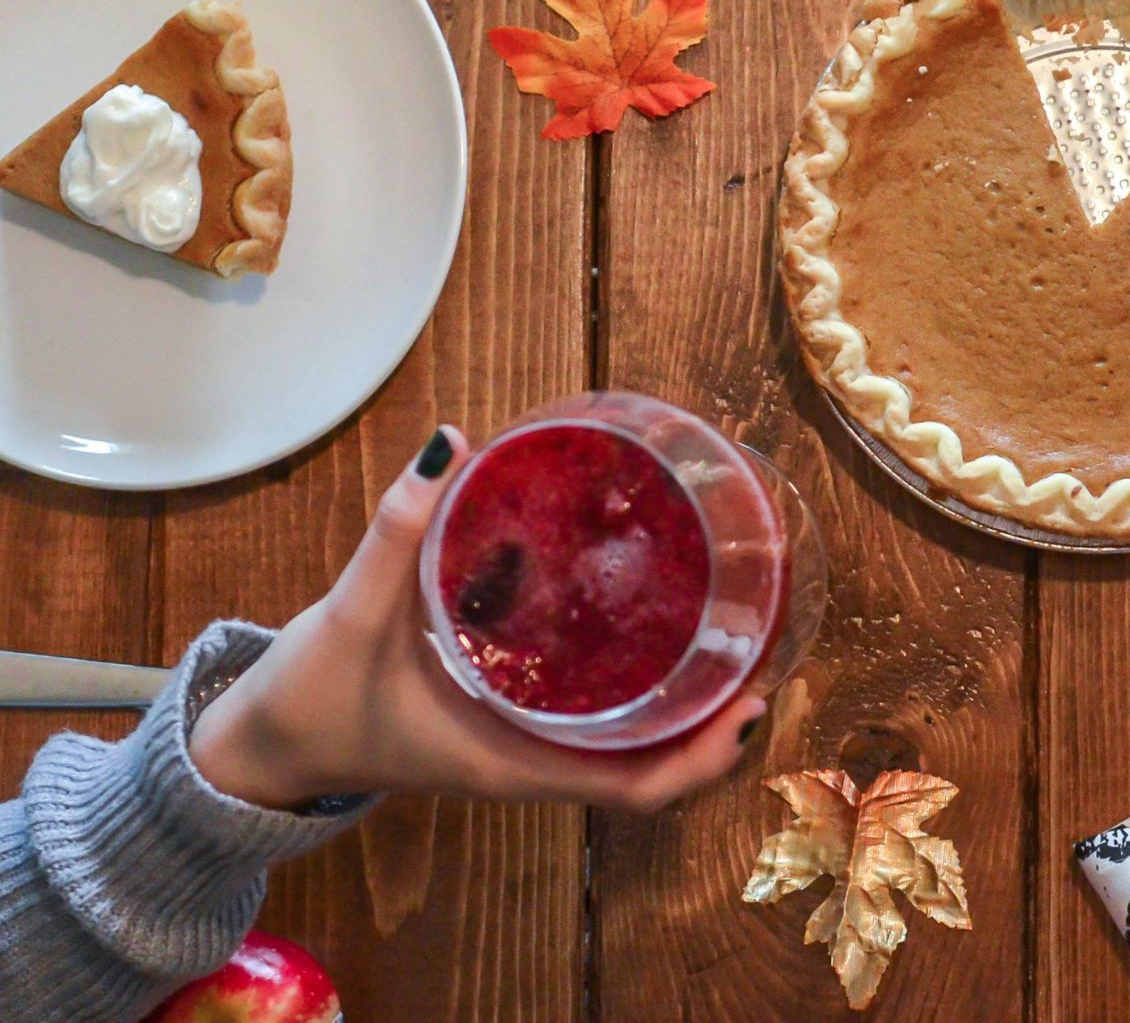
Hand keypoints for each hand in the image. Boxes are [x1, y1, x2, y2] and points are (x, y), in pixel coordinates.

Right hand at [189, 426, 765, 810]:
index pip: (637, 787)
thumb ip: (397, 534)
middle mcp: (533, 762)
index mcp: (513, 762)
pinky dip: (635, 684)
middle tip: (763, 645)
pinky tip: (649, 623)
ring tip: (731, 630)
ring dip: (686, 702)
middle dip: (717, 721)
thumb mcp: (350, 617)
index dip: (705, 756)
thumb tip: (447, 445)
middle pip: (656, 764)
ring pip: (631, 742)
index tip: (752, 702)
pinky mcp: (510, 721)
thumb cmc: (310, 700)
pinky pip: (594, 716)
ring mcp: (525, 746)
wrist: (263, 747)